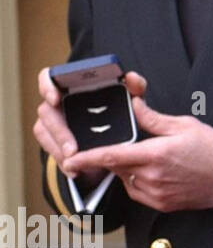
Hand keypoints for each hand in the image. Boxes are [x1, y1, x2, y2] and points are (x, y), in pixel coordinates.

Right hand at [34, 67, 147, 186]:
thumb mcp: (132, 100)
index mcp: (73, 86)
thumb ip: (135, 87)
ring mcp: (52, 120)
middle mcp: (57, 101)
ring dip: (58, 149)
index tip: (55, 99)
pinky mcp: (51, 139)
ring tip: (74, 162)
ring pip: (44, 132)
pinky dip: (62, 161)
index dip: (47, 85)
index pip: (49, 77)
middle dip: (59, 132)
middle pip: (47, 112)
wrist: (117, 138)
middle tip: (73, 149)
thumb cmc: (122, 111)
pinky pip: (50, 149)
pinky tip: (75, 170)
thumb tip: (131, 77)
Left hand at [63, 83, 212, 211]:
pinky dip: (139, 184)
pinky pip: (138, 194)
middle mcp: (152, 176)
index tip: (70, 159)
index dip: (88, 158)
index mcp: (155, 154)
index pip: (112, 156)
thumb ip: (152, 118)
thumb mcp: (183, 125)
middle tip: (136, 148)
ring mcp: (156, 193)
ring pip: (126, 181)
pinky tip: (157, 174)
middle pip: (118, 168)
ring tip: (153, 160)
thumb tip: (134, 105)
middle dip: (117, 158)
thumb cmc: (211, 148)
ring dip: (129, 171)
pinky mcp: (162, 204)